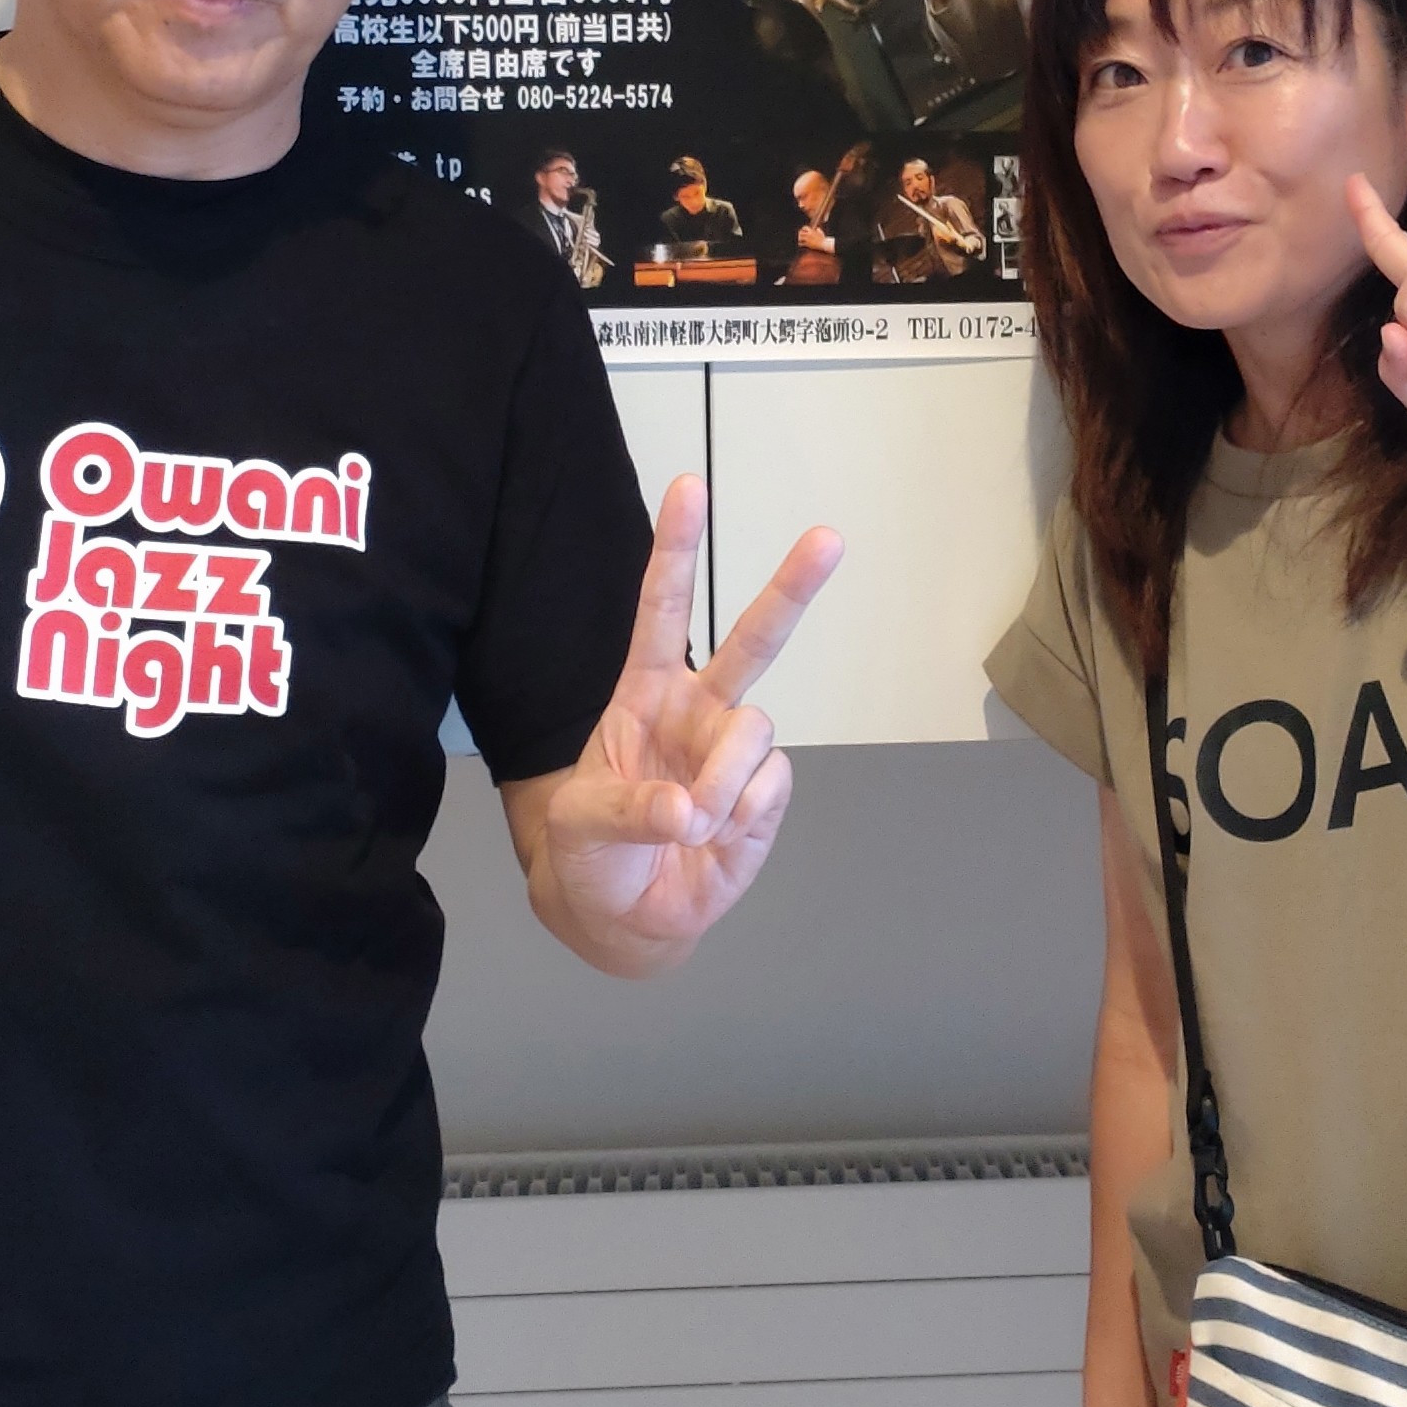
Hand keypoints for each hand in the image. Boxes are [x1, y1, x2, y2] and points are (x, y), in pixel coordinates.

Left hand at [539, 478, 842, 966]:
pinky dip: (740, 820)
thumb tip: (689, 809)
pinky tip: (717, 838)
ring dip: (722, 782)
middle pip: (753, 639)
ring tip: (693, 822)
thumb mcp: (577, 826)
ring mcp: (734, 755)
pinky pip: (768, 791)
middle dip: (791, 588)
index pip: (661, 609)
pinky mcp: (764, 799)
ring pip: (754, 734)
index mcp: (645, 693)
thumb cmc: (590, 853)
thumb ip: (626, 810)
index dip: (676, 549)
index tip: (689, 488)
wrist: (624, 918)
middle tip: (828, 539)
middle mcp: (698, 711)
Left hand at [796, 224, 833, 253]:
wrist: (824, 244)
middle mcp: (809, 234)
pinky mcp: (807, 244)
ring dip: (800, 238)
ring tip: (800, 240)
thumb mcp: (821, 233)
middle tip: (801, 235)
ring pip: (800, 238)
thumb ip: (818, 230)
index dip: (803, 229)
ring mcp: (808, 239)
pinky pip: (801, 244)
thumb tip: (817, 228)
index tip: (803, 230)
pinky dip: (800, 244)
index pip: (804, 227)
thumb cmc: (823, 238)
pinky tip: (801, 244)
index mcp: (811, 231)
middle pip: (800, 232)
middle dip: (800, 233)